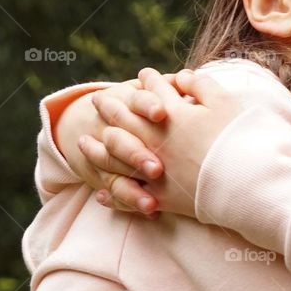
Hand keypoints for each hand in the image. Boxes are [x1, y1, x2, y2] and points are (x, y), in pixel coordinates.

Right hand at [56, 80, 166, 199]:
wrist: (99, 112)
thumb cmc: (147, 100)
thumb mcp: (153, 89)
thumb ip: (171, 87)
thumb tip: (192, 79)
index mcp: (129, 99)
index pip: (136, 100)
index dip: (147, 104)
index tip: (161, 113)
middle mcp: (114, 126)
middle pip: (120, 140)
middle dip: (136, 154)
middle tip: (157, 169)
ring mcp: (105, 152)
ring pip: (112, 170)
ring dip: (131, 188)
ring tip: (152, 203)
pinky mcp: (106, 175)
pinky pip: (114, 191)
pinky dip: (126, 202)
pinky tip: (149, 210)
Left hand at [84, 67, 241, 218]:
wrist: (248, 182)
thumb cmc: (240, 139)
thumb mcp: (225, 103)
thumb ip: (201, 86)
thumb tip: (182, 76)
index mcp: (174, 115)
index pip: (156, 90)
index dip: (150, 79)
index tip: (144, 74)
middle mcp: (157, 140)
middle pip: (125, 119)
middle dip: (111, 107)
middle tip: (98, 100)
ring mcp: (156, 169)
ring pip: (115, 156)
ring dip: (97, 148)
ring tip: (83, 142)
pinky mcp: (161, 197)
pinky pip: (129, 194)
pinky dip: (113, 191)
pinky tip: (101, 190)